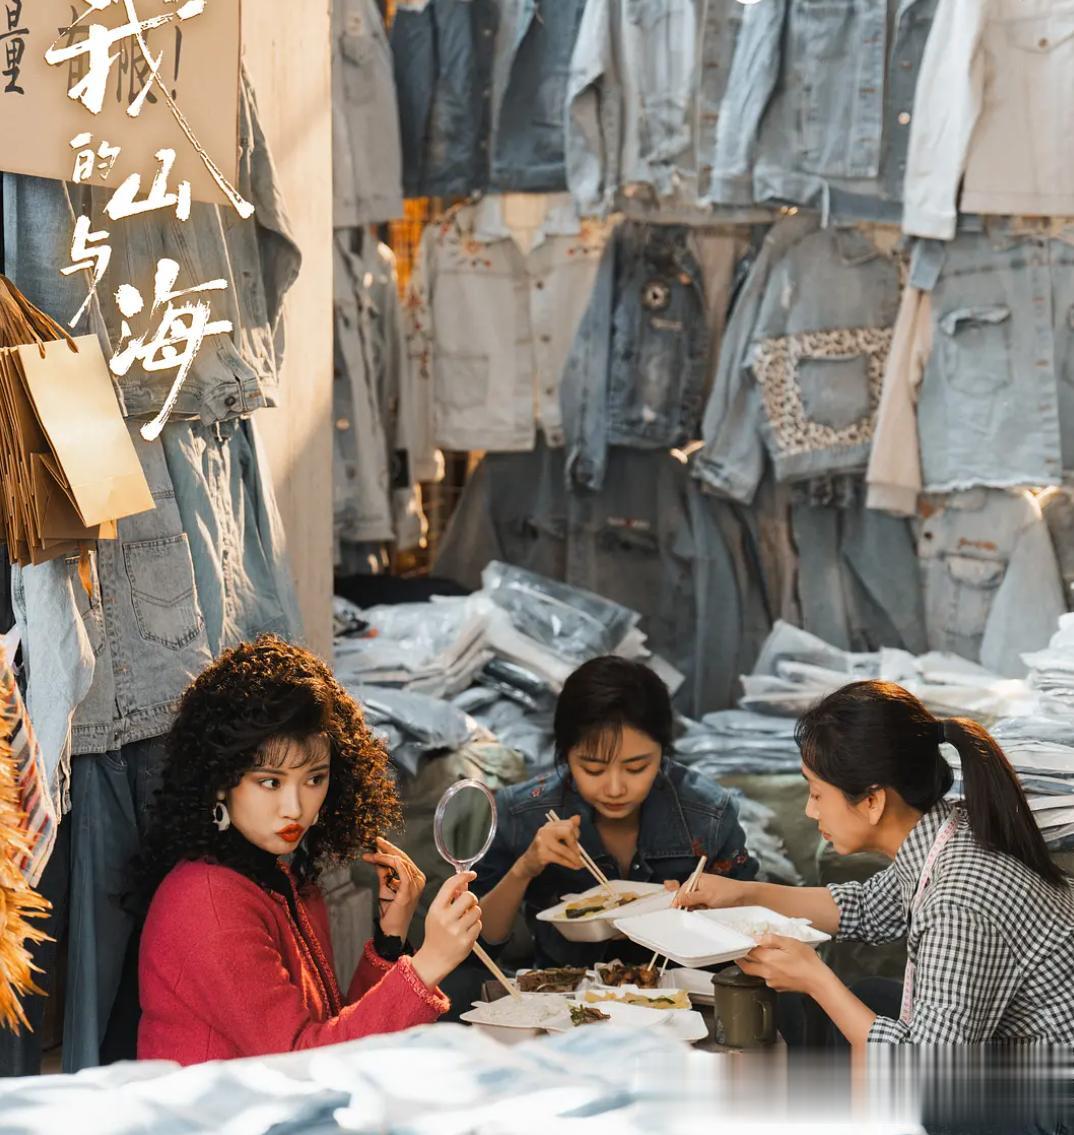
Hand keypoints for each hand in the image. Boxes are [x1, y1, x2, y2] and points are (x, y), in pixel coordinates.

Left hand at [362, 837, 425, 940]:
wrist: (392, 930)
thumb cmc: (391, 911)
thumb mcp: (386, 887)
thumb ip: (384, 872)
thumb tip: (376, 857)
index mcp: (416, 878)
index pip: (403, 858)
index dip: (390, 849)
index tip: (377, 843)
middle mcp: (418, 880)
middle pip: (403, 857)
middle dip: (388, 847)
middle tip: (376, 840)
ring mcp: (415, 885)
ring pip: (401, 862)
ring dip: (384, 856)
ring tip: (371, 854)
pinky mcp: (408, 891)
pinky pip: (401, 870)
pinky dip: (391, 862)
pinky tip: (380, 858)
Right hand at [411, 872, 481, 989]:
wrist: (434, 959)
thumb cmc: (436, 933)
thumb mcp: (436, 913)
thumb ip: (449, 897)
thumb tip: (464, 882)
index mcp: (436, 909)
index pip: (451, 885)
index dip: (463, 876)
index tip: (471, 874)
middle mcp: (445, 919)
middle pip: (469, 896)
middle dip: (471, 899)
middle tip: (467, 906)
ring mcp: (456, 931)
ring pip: (477, 910)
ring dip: (474, 914)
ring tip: (465, 921)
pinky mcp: (466, 941)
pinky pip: (479, 925)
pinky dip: (475, 927)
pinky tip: (466, 932)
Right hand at [513, 816, 582, 879]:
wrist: (528, 863)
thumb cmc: (545, 850)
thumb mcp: (555, 837)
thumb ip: (567, 828)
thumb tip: (578, 817)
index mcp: (550, 825)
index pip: (569, 824)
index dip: (577, 833)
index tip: (578, 843)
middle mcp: (545, 830)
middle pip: (567, 831)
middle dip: (575, 844)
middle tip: (580, 854)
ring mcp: (542, 842)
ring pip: (565, 849)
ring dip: (575, 858)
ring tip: (580, 864)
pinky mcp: (542, 854)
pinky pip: (560, 859)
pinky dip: (569, 864)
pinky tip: (574, 866)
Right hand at [673, 873, 747, 909]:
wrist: (744, 897)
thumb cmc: (728, 891)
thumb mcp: (707, 895)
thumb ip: (691, 898)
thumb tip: (678, 900)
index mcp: (696, 879)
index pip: (681, 891)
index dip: (678, 901)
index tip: (675, 911)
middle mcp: (698, 885)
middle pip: (686, 899)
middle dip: (688, 906)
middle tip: (692, 912)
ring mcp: (704, 894)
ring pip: (693, 905)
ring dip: (696, 910)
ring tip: (704, 910)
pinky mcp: (709, 902)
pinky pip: (700, 909)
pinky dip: (702, 912)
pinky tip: (707, 912)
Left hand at [737, 934, 829, 994]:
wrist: (818, 981)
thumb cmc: (807, 961)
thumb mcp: (790, 943)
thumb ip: (771, 940)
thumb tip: (757, 937)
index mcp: (767, 959)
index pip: (748, 952)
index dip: (745, 945)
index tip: (743, 941)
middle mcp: (766, 972)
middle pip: (746, 966)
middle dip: (741, 959)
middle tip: (740, 952)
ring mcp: (771, 981)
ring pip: (755, 973)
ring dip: (753, 965)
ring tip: (758, 956)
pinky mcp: (777, 987)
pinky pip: (766, 978)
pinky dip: (765, 971)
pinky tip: (773, 966)